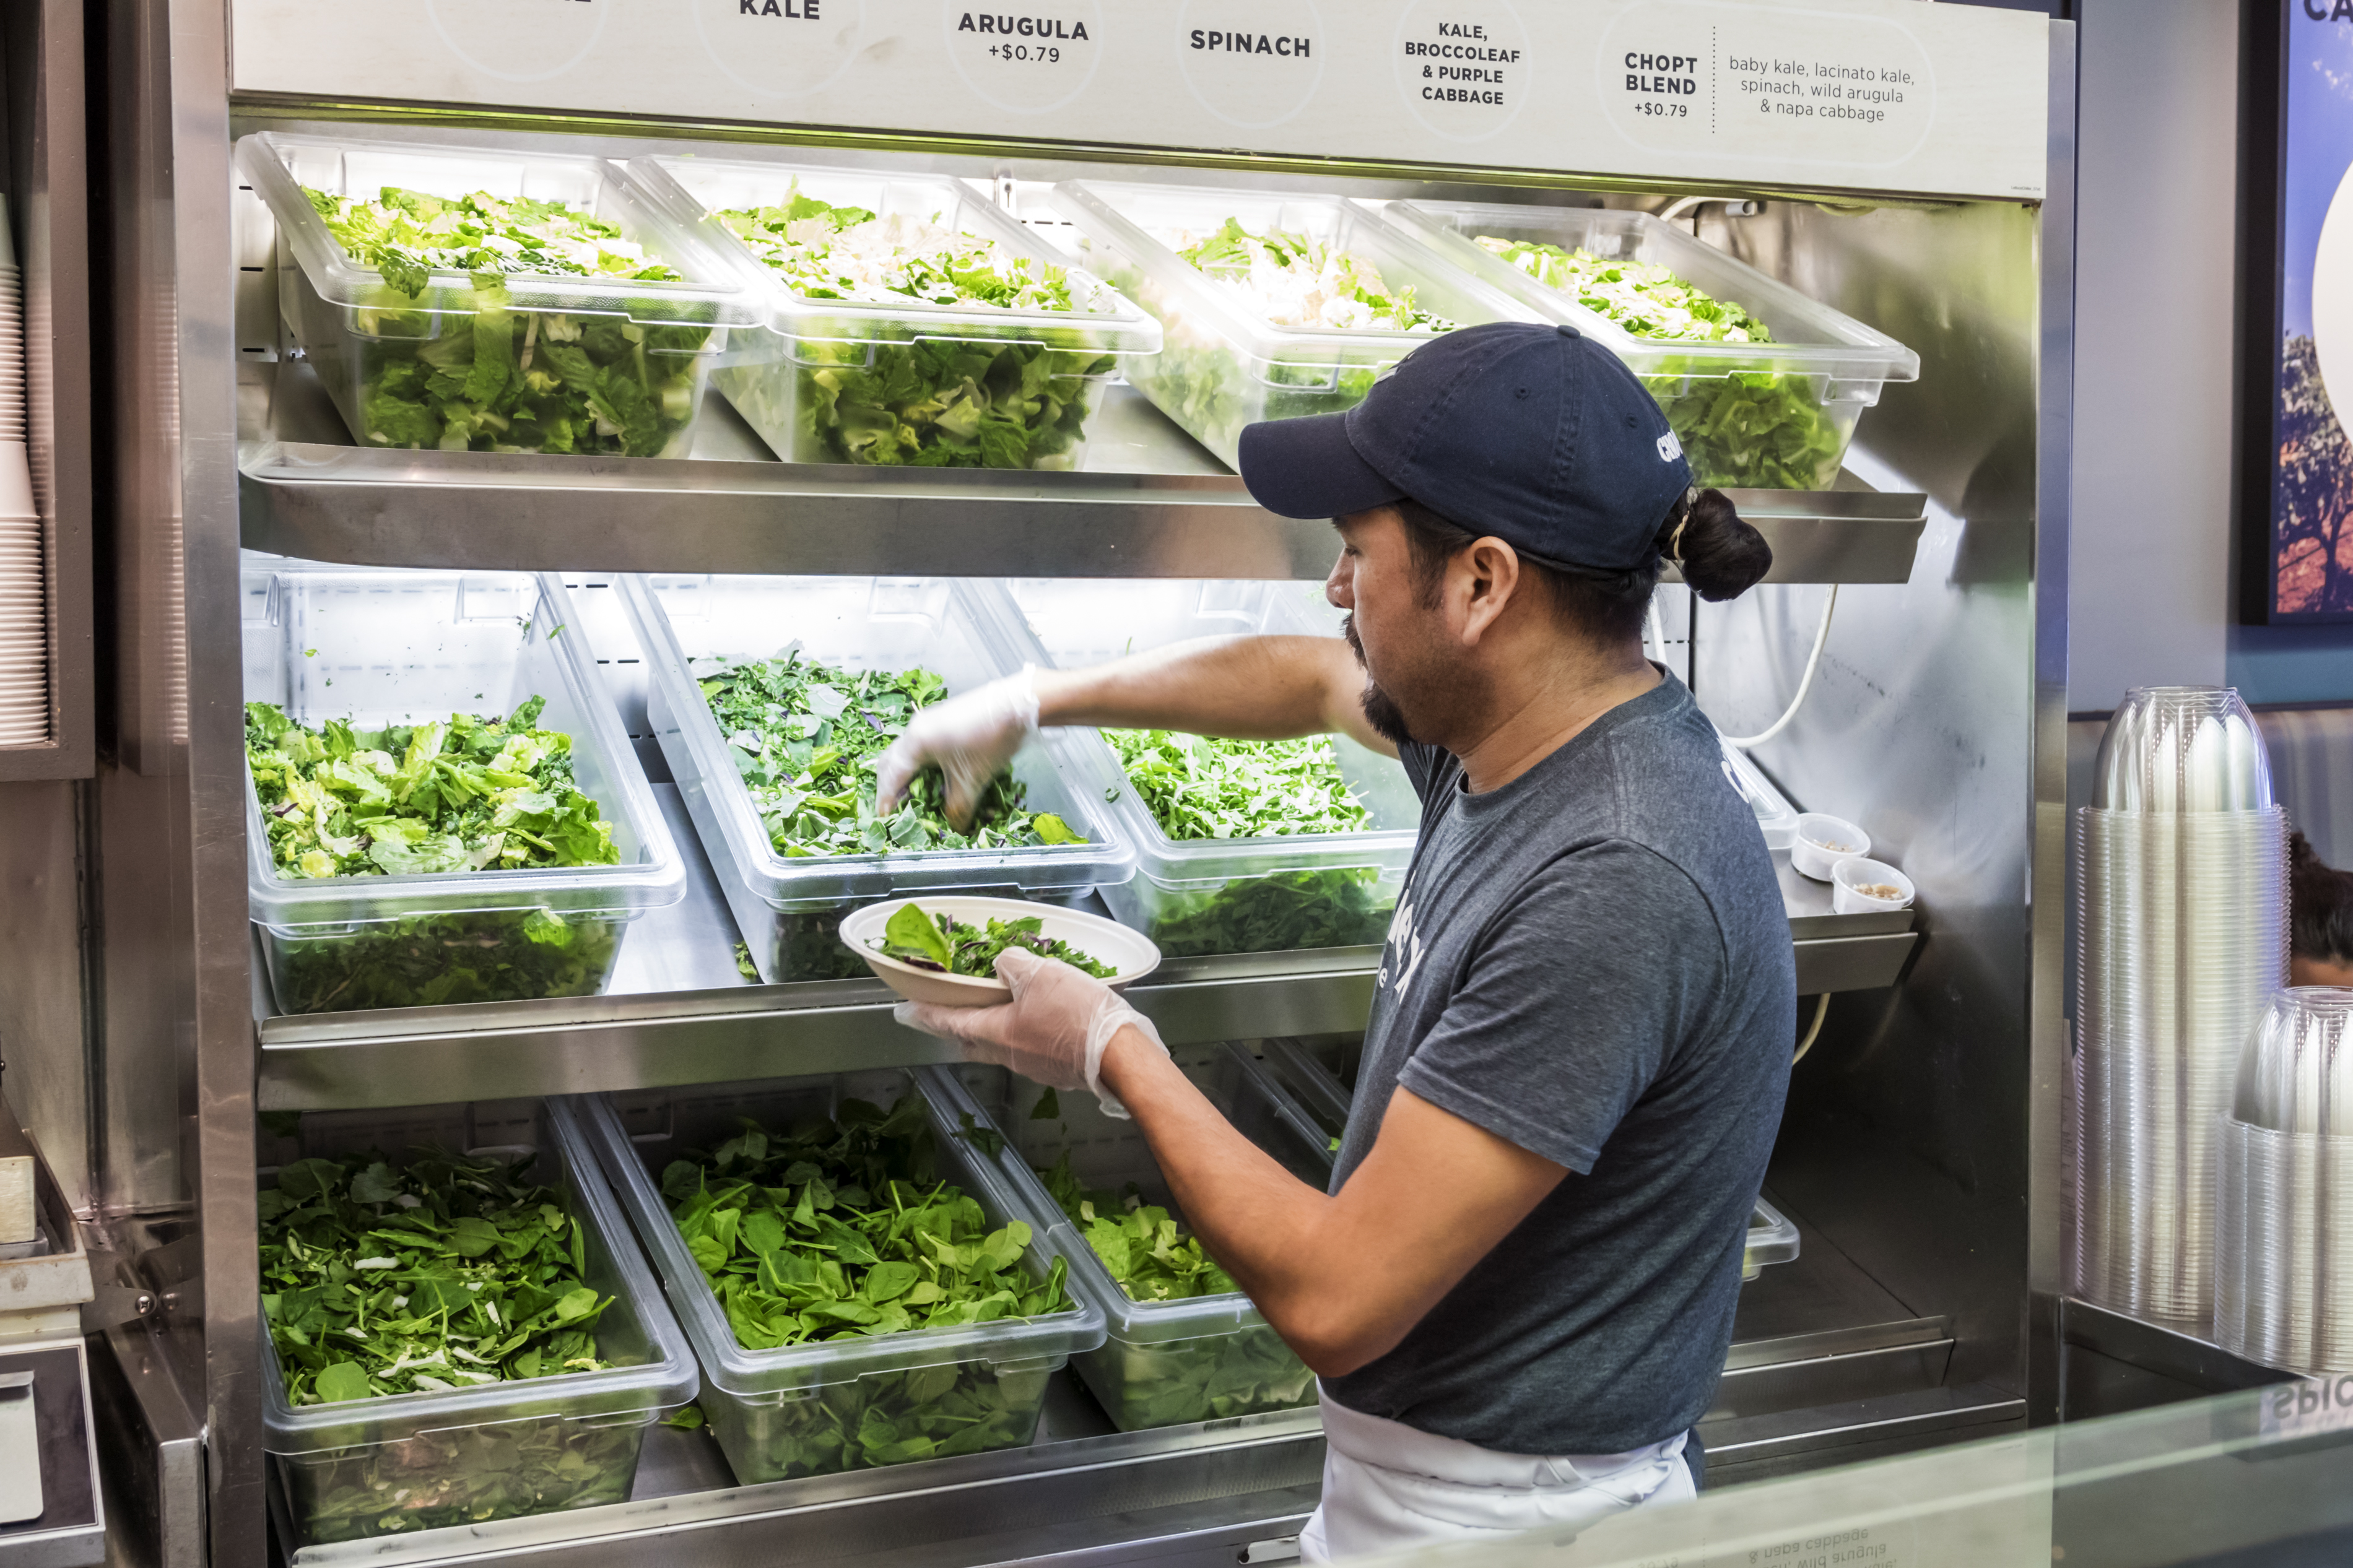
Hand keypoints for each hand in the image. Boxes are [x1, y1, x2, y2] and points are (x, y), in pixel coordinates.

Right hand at [873, 669, 1040, 829]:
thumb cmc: (989, 740)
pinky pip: (921, 747)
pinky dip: (921, 766)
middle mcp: (915, 730)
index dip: (886, 802)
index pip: (890, 777)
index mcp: (915, 743)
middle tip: (895, 810)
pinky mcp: (942, 720)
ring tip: (914, 798)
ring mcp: (928, 722)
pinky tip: (934, 779)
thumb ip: (958, 808)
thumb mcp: (972, 780)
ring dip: (906, 776)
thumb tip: (955, 828)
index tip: (886, 822)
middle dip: (889, 787)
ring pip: (905, 753)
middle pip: (890, 762)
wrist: (1017, 704)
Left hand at [894, 947, 1168, 1117]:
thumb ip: (1014, 964)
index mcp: (995, 1032)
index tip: (903, 1012)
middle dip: (956, 1027)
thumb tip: (1003, 963)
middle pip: (971, 1041)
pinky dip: (1025, 1031)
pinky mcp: (1057, 1068)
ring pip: (1001, 1045)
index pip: (948, 1022)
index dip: (924, 1014)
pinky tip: (1041, 1018)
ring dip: (993, 1028)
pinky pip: (1031, 1048)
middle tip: (947, 1013)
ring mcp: (1034, 1065)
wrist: (1121, 1055)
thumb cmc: (1077, 1015)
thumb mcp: (1041, 974)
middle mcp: (1009, 1054)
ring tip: (999, 1007)